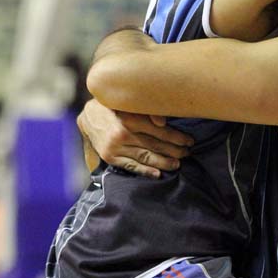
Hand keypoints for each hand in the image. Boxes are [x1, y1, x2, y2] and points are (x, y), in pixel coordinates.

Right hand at [78, 99, 193, 177]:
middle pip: (155, 145)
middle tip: (187, 153)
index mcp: (130, 119)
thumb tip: (164, 122)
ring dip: (163, 162)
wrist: (88, 116)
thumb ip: (147, 111)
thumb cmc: (114, 106)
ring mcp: (116, 148)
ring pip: (145, 157)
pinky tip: (157, 174)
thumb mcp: (130, 103)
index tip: (189, 141)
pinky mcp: (110, 157)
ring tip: (177, 164)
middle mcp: (123, 134)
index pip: (160, 131)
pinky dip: (145, 171)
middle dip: (174, 150)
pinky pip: (131, 166)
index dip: (177, 137)